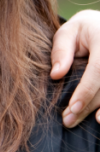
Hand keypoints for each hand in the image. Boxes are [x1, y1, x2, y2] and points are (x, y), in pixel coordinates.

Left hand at [50, 10, 99, 126]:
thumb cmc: (82, 30)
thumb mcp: (67, 32)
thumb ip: (61, 51)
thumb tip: (56, 75)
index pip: (98, 69)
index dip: (86, 90)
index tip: (73, 107)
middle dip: (88, 106)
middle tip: (68, 120)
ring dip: (97, 110)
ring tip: (75, 120)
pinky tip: (99, 119)